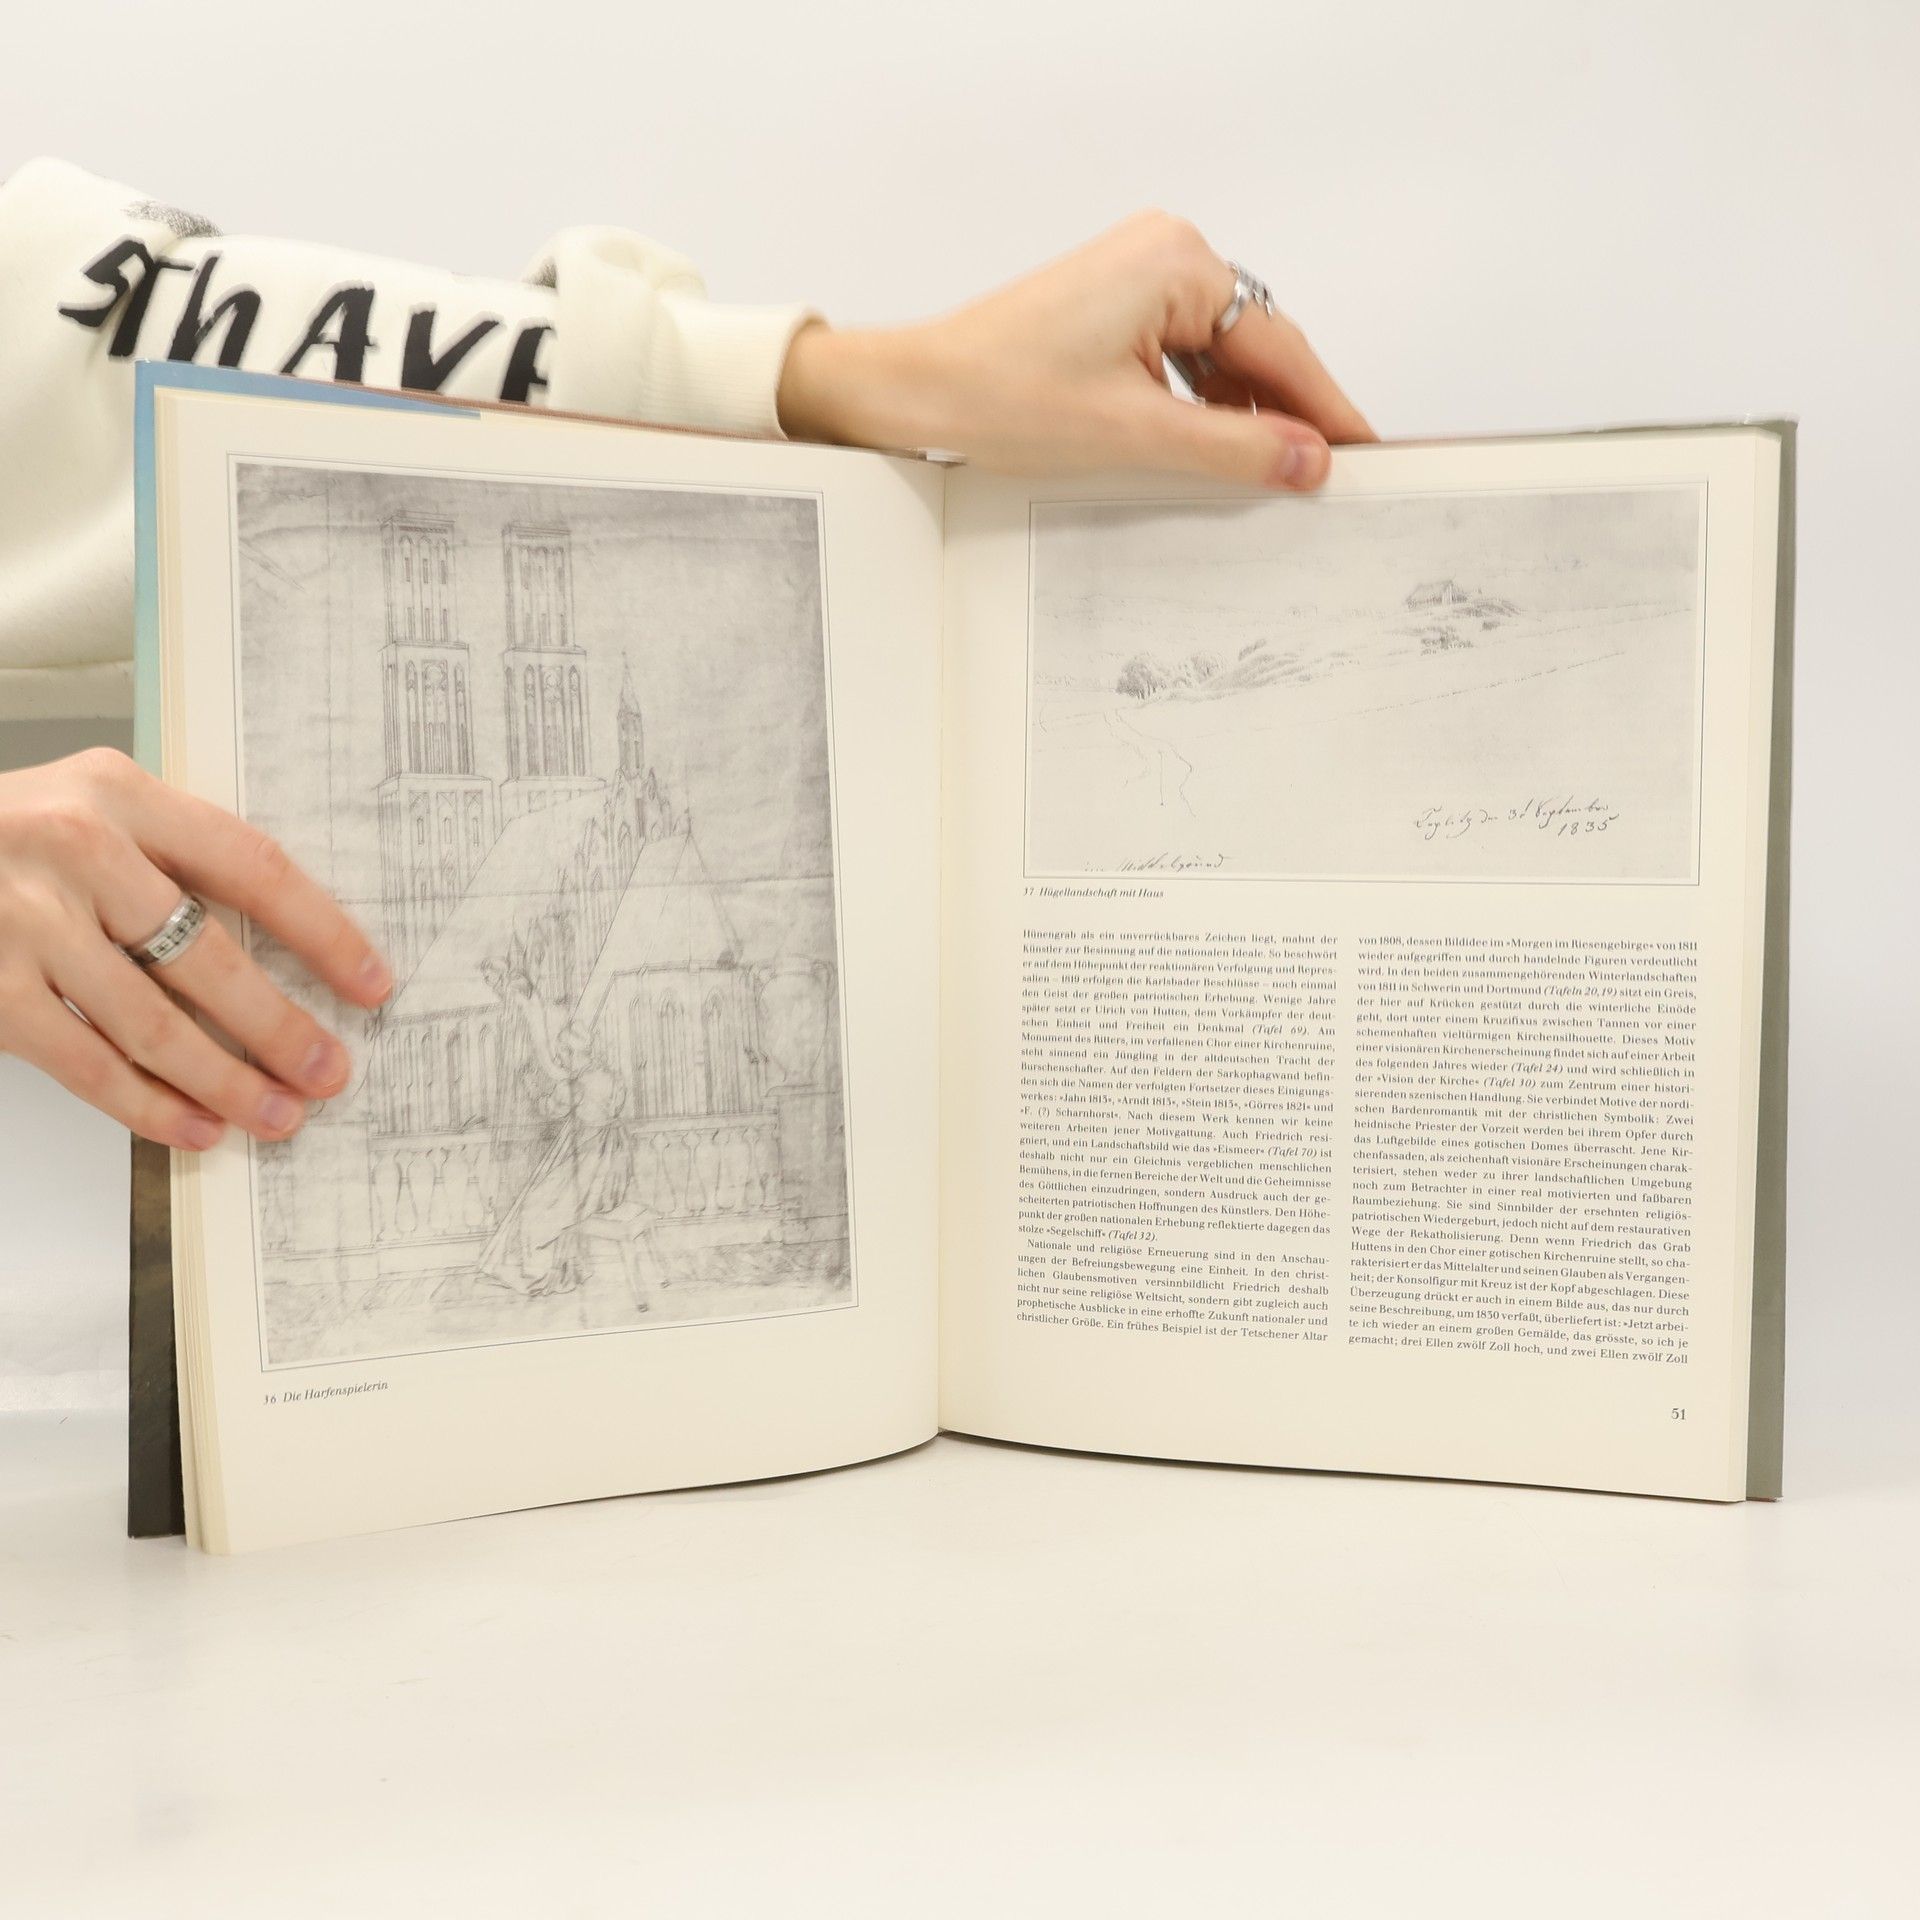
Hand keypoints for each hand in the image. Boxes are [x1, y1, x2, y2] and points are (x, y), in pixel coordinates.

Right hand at [0, 749, 391, 1149]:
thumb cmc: (12, 840)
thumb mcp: (94, 812)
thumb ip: (175, 861)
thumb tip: (288, 953)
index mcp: (122, 794)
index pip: (252, 867)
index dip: (323, 933)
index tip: (370, 984)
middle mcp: (76, 848)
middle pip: (207, 956)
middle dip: (280, 1028)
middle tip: (331, 1072)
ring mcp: (25, 920)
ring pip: (152, 1022)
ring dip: (226, 1080)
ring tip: (277, 1115)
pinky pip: (87, 1062)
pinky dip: (149, 1105)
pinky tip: (197, 1128)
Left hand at [777, 210, 1372, 486]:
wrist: (917, 390)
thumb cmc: (1001, 397)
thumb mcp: (1136, 436)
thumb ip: (1234, 448)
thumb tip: (1309, 460)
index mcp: (1178, 263)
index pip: (1280, 347)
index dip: (1325, 410)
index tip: (1363, 455)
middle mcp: (1165, 252)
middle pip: (1255, 347)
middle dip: (1285, 414)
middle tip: (1324, 480)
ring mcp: (1138, 274)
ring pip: (1222, 355)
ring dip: (1242, 414)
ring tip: (1270, 477)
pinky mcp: (1115, 303)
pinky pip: (1185, 354)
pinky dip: (1203, 403)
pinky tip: (1214, 449)